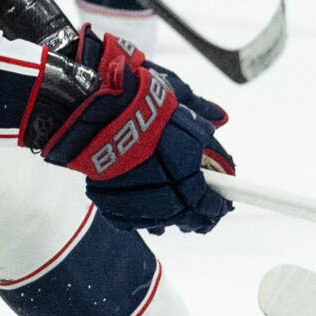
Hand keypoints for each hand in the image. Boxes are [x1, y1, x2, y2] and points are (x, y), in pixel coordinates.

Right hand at [31, 30, 236, 233]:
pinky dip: (137, 217)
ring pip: (155, 218)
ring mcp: (133, 192)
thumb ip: (200, 111)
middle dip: (195, 218)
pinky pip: (126, 216)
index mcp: (184, 163)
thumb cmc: (137, 97)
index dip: (217, 206)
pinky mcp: (107, 194)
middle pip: (183, 213)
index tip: (223, 207)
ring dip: (167, 219)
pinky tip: (144, 215)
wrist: (92, 103)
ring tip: (173, 220)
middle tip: (201, 220)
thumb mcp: (178, 94)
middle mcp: (161, 184)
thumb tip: (219, 117)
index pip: (207, 198)